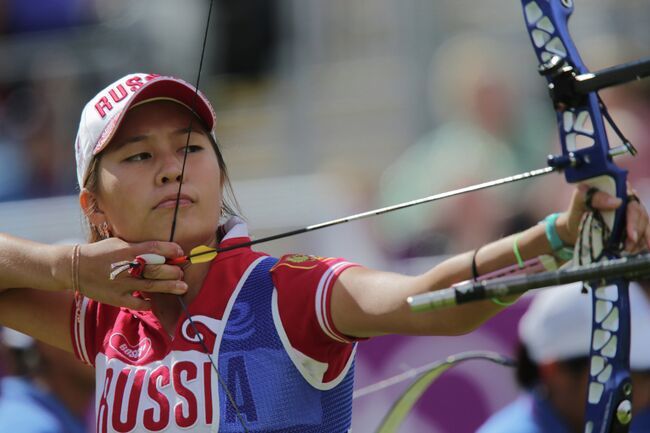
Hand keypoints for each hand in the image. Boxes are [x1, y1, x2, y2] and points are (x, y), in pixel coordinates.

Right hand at [61, 238, 187, 309]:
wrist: (75, 267)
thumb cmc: (101, 253)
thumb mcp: (119, 243)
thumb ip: (139, 246)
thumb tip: (162, 250)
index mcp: (127, 250)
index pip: (154, 248)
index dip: (170, 250)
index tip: (180, 252)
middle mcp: (126, 267)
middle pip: (156, 269)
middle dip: (172, 271)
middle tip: (181, 272)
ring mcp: (122, 284)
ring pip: (151, 286)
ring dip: (169, 287)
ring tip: (183, 287)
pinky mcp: (116, 298)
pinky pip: (137, 303)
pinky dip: (148, 303)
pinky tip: (155, 302)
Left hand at [557, 184, 649, 253]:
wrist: (573, 228)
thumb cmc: (577, 211)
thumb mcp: (580, 201)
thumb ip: (594, 196)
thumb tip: (617, 201)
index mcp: (618, 189)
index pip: (632, 201)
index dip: (634, 218)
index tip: (632, 235)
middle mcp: (628, 199)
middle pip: (641, 214)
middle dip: (637, 232)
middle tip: (628, 246)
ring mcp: (632, 213)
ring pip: (645, 224)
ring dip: (639, 240)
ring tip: (628, 250)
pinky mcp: (633, 225)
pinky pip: (644, 233)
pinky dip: (642, 243)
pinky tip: (635, 250)